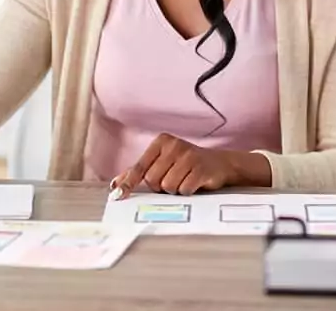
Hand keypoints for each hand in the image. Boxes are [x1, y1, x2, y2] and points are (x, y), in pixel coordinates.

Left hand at [110, 133, 271, 198]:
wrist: (219, 164)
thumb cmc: (185, 164)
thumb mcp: (162, 162)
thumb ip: (139, 172)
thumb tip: (115, 184)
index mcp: (162, 142)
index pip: (140, 166)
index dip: (129, 182)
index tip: (118, 194)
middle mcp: (174, 145)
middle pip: (153, 180)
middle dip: (160, 186)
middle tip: (173, 178)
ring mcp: (188, 156)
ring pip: (168, 187)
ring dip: (175, 189)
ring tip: (184, 179)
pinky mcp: (201, 168)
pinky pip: (184, 190)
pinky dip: (187, 191)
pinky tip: (194, 182)